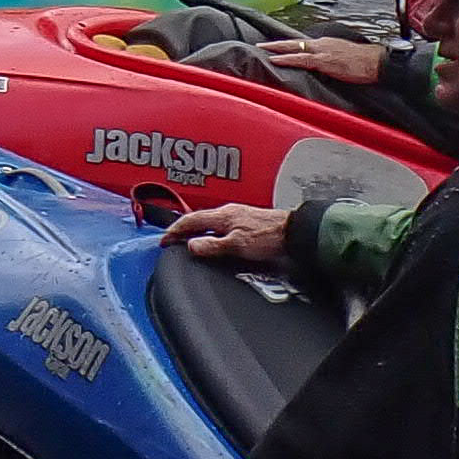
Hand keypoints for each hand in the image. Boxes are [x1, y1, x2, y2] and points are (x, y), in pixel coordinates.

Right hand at [165, 201, 295, 262]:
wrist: (293, 231)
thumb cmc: (268, 236)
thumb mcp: (236, 245)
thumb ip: (212, 246)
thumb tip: (191, 246)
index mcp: (221, 215)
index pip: (190, 220)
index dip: (174, 230)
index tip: (164, 240)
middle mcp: (227, 212)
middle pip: (197, 218)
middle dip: (182, 228)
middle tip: (172, 240)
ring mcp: (237, 215)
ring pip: (208, 220)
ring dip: (196, 229)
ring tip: (188, 239)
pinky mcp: (245, 221)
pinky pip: (219, 224)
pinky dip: (209, 231)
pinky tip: (213, 238)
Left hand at [259, 35, 386, 85]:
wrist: (377, 62)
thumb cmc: (364, 62)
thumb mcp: (343, 58)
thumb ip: (330, 60)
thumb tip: (323, 67)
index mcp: (326, 44)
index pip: (303, 43)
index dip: (288, 45)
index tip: (276, 46)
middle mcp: (322, 44)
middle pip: (294, 42)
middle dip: (277, 43)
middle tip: (260, 44)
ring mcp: (322, 51)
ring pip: (294, 48)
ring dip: (277, 49)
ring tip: (263, 50)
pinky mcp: (324, 61)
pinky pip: (301, 59)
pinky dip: (287, 59)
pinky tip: (276, 60)